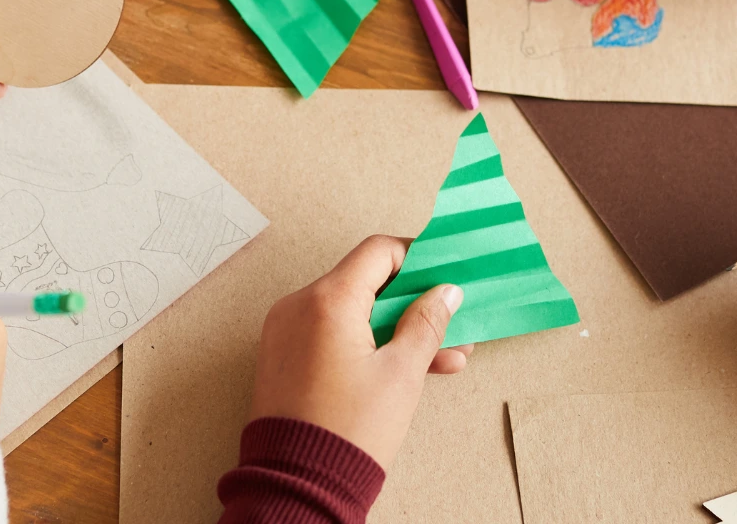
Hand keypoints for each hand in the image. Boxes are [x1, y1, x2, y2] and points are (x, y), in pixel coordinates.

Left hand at [249, 235, 471, 467]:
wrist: (299, 484)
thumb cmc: (349, 431)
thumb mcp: (402, 374)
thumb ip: (426, 323)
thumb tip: (445, 292)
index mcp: (327, 300)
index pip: (378, 252)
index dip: (417, 258)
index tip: (444, 275)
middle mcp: (299, 306)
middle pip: (366, 283)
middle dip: (413, 304)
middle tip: (452, 322)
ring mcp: (287, 332)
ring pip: (352, 314)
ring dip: (396, 329)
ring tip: (443, 357)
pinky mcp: (284, 357)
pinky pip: (332, 335)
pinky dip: (366, 344)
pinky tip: (406, 368)